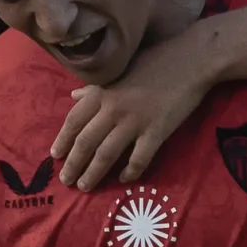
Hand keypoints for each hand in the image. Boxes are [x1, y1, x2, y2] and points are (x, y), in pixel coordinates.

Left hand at [53, 27, 214, 189]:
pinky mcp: (157, 131)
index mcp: (102, 92)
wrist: (191, 60)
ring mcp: (135, 121)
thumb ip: (95, 87)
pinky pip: (139, 158)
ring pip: (107, 153)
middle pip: (86, 142)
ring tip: (85, 186)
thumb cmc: (154, 61)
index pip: (74, 121)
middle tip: (66, 180)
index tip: (55, 156)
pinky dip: (130, 171)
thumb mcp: (119, 70)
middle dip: (73, 164)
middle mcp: (113, 108)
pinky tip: (124, 179)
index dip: (62, 140)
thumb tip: (73, 96)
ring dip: (93, 173)